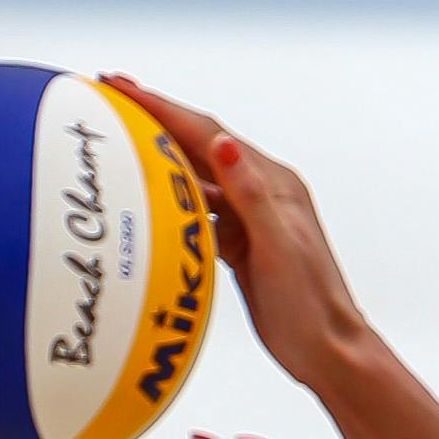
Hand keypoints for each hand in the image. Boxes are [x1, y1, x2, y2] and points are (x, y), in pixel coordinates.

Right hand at [103, 78, 374, 399]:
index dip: (162, 108)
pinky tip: (145, 198)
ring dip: (158, 158)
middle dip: (154, 119)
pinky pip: (200, 212)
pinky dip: (171, 200)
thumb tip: (223, 144)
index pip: (208, 133)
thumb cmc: (309, 307)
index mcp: (273, 184)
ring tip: (117, 141)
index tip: (120, 86)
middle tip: (109, 96)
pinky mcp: (242, 244)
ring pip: (196, 178)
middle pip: (198, 145)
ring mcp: (252, 218)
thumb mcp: (278, 248)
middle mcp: (262, 192)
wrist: (329, 352)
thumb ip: (251, 196)